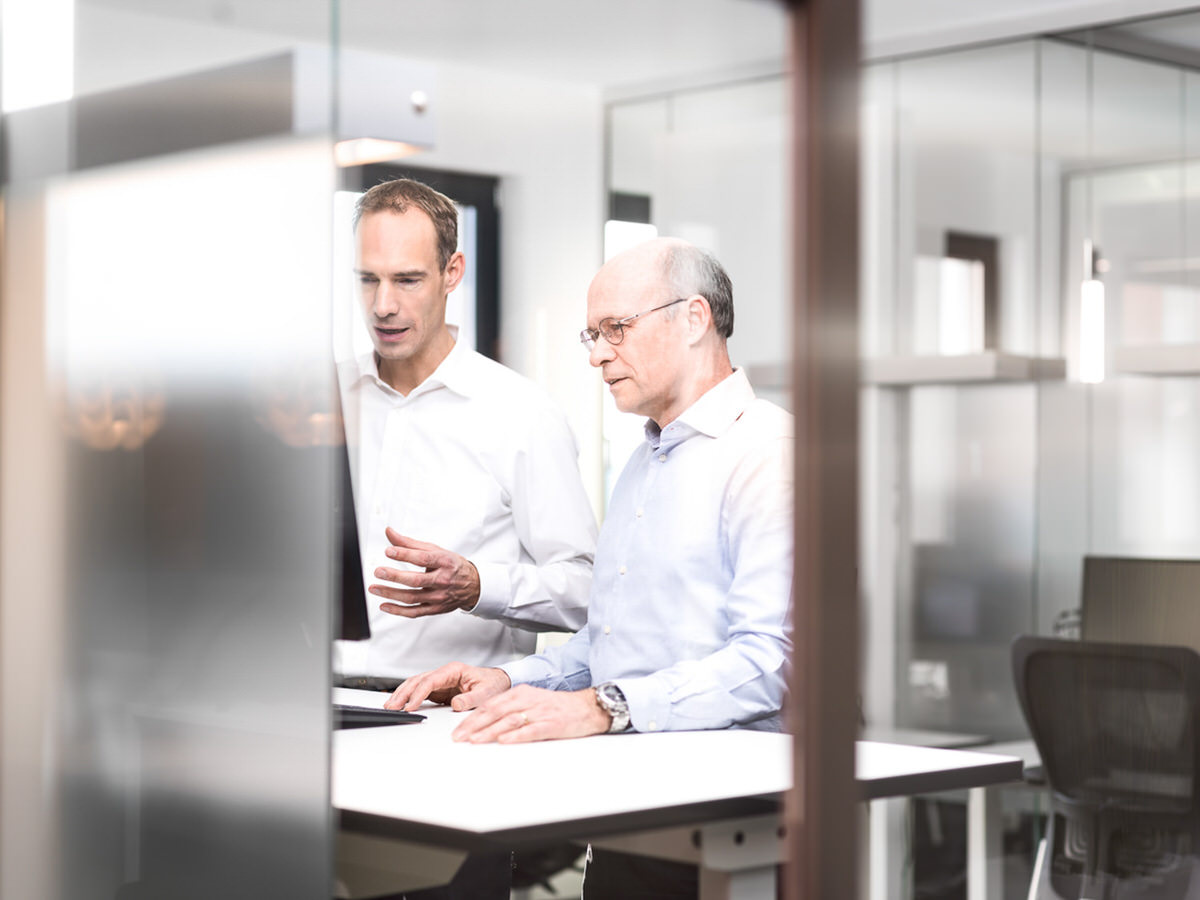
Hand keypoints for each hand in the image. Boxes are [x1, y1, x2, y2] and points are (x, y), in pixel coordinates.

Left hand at [371, 528, 481, 617]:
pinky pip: (414, 612)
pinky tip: (385, 605)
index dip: (405, 555)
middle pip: (416, 580)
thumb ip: (409, 543)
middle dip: (395, 576)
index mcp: (444, 562)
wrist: (473, 585)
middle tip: (378, 571)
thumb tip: (389, 532)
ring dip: (391, 594)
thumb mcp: (435, 550)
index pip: (423, 558)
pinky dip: (398, 610)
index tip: (388, 551)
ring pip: (412, 598)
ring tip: (375, 588)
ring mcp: (438, 596)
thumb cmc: (451, 565)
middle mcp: (442, 580)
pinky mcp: (434, 609)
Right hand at [384, 662, 509, 711]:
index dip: (418, 694)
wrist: (499, 683)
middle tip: (392, 707)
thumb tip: (455, 705)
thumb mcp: (486, 693)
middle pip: (417, 680)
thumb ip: (471, 699)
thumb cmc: (493, 685)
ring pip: (415, 685)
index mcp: (453, 670)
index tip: (410, 706)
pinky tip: (401, 705)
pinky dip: (409, 698)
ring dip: (402, 695)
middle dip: (403, 693)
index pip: (430, 680)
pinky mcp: (439, 690)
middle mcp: (444, 674)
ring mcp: (440, 681)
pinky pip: (420, 692)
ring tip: (390, 706)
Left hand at [451, 684, 611, 743]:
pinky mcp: (551, 724)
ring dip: (489, 731)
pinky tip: (504, 741)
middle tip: (459, 738)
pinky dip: (516, 736)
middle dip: (474, 726)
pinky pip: (531, 729)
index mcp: (521, 693)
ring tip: (474, 741)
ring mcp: (539, 712)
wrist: (587, 707)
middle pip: (495, 712)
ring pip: (509, 720)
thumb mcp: (531, 701)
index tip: (458, 730)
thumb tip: (486, 724)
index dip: (471, 718)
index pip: (490, 705)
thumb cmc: (558, 707)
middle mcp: (528, 700)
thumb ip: (510, 709)